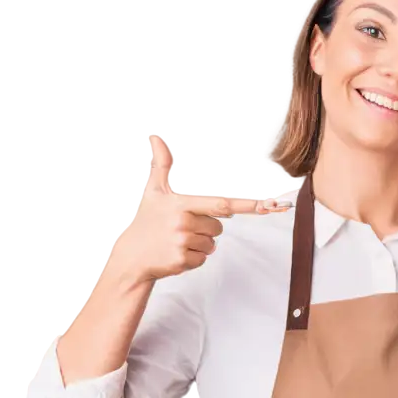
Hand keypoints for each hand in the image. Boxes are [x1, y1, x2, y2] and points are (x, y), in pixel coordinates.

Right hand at [107, 134, 289, 284]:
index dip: (245, 204)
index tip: (265, 205)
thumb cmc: (147, 222)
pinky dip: (195, 257)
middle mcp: (182, 221)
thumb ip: (162, 166)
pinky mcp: (183, 261)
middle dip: (209, 226)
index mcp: (180, 203)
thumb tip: (156, 137)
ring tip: (178, 240)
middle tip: (188, 226)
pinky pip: (204, 258)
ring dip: (201, 243)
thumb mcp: (154, 192)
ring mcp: (182, 242)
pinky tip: (177, 253)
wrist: (132, 257)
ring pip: (212, 243)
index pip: (220, 203)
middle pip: (218, 225)